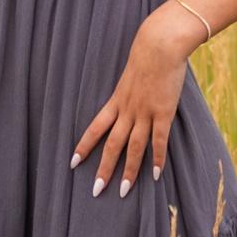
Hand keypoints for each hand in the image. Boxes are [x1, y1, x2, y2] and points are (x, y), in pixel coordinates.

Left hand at [70, 3, 200, 198]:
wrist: (159, 44)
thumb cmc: (147, 54)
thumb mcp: (130, 74)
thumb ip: (129, 89)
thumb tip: (131, 96)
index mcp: (116, 100)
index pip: (95, 128)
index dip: (84, 146)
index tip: (73, 162)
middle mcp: (127, 110)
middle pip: (112, 144)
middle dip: (103, 168)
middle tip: (96, 191)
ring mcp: (145, 112)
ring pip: (133, 147)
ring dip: (128, 171)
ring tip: (123, 191)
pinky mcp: (163, 112)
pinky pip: (159, 140)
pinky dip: (157, 158)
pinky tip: (156, 175)